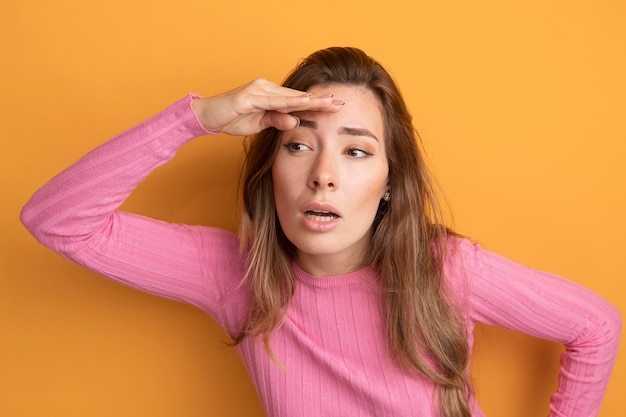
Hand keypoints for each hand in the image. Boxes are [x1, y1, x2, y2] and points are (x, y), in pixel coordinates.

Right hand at [191, 78, 343, 135]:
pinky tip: (303, 103)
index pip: (297, 101)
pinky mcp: (248, 96)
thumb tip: (295, 124)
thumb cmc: (231, 119)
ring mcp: (258, 90)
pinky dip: (289, 102)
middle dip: (319, 100)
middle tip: (340, 104)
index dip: (317, 104)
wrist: (206, 116)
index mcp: (270, 95)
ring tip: (328, 103)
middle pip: (297, 96)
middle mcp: (266, 88)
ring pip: (288, 96)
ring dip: (309, 100)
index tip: (335, 108)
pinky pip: (272, 100)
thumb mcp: (258, 125)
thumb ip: (276, 122)